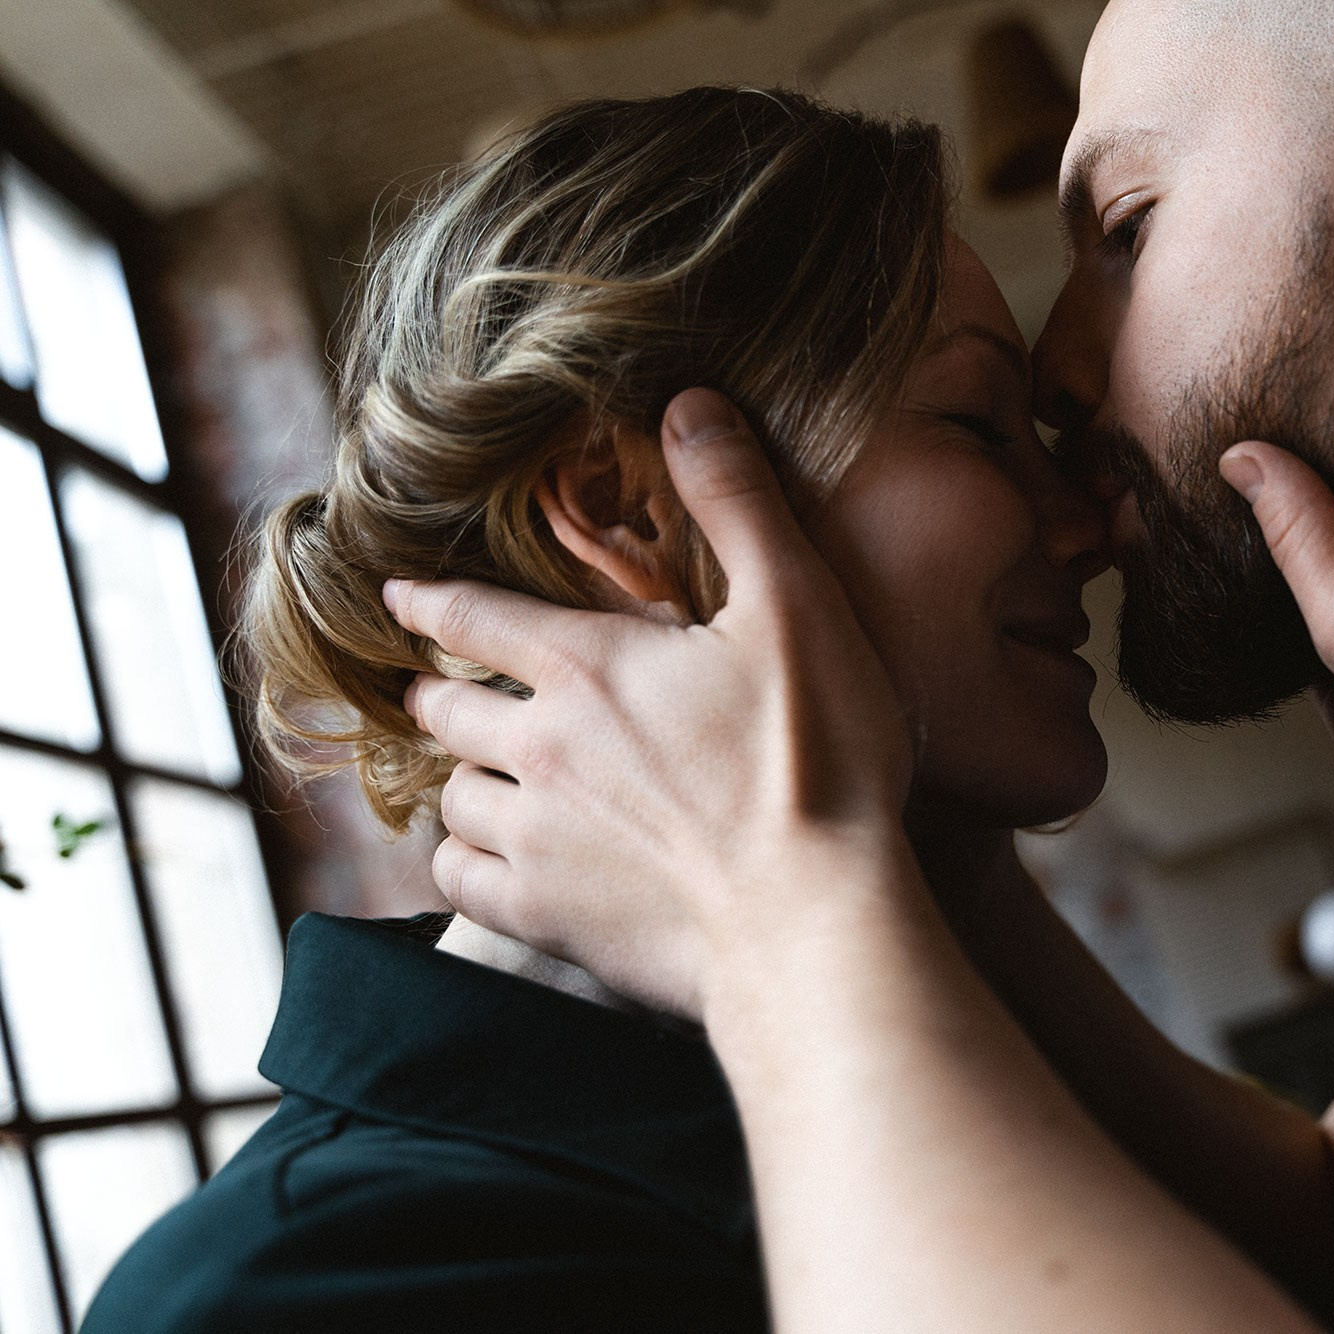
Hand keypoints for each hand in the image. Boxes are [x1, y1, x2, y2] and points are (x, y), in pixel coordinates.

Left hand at [384, 389, 915, 1016]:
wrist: (811, 921)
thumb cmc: (817, 761)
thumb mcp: (797, 608)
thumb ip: (737, 503)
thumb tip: (688, 403)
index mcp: (586, 664)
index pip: (474, 614)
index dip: (431, 597)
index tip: (396, 593)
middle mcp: (536, 746)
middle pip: (445, 707)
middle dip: (440, 689)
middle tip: (442, 688)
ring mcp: (532, 837)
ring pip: (449, 795)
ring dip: (463, 777)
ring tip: (483, 777)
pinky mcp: (542, 917)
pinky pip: (456, 882)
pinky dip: (462, 864)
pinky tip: (491, 861)